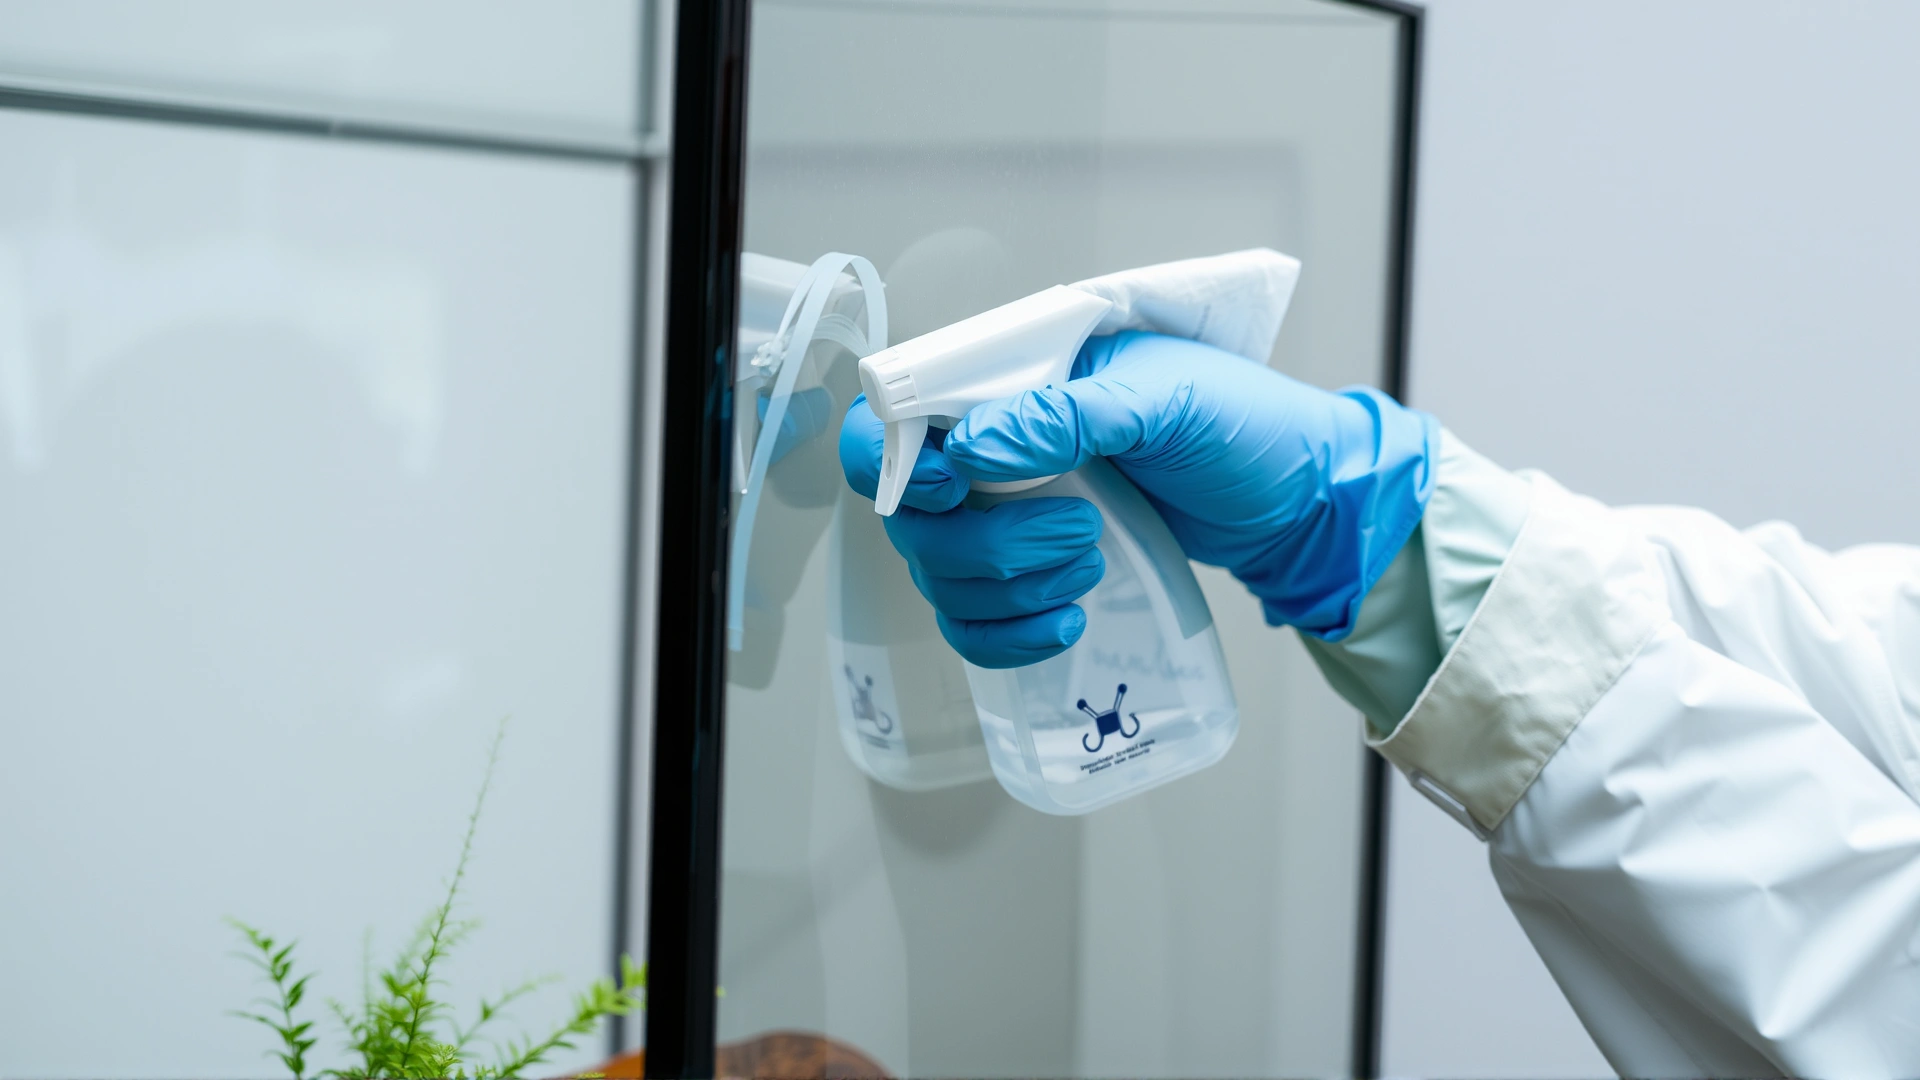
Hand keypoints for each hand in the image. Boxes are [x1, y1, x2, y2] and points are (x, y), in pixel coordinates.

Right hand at [839, 330, 1436, 667]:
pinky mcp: (1033, 579)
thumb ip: (1069, 417)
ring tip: (1089, 575)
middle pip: (915, 520)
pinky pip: (974, 626)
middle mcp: (996, 452)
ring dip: (1005, 594)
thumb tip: (973, 449)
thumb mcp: (1166, 401)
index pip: (901, 416)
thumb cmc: (1245, 428)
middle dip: (988, 544)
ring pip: (941, 579)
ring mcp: (1010, 519)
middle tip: (1079, 537)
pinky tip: (1066, 627)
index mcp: (1017, 385)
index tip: (951, 490)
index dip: (897, 461)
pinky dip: (1006, 639)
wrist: (1303, 505)